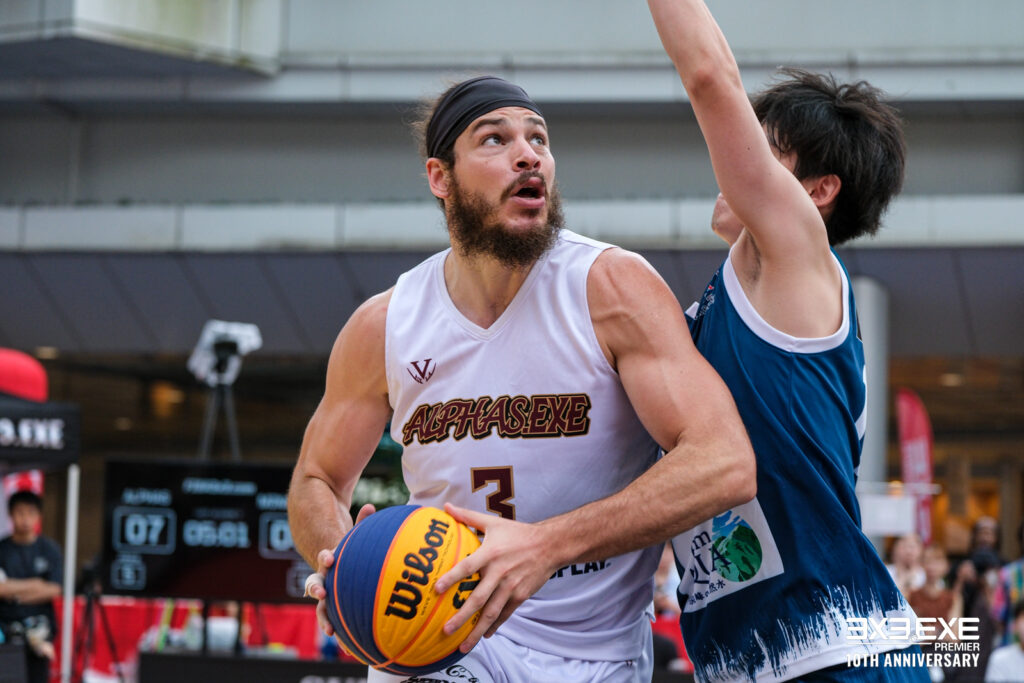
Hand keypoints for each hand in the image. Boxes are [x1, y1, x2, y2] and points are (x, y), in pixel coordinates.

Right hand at [305, 503, 375, 636]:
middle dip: (318, 591)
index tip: (329, 557)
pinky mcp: (334, 607)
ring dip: (326, 619)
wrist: (334, 560)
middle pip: (316, 586)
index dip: (325, 558)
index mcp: (328, 562)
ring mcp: (327, 594)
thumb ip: (361, 525)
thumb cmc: (348, 546)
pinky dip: (341, 630)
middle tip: (322, 594)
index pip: (323, 560)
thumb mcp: (353, 536)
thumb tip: (371, 507)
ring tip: (331, 631)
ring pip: (323, 608)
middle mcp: (324, 579)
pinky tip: (350, 647)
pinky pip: (337, 619)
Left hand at [433, 503, 559, 653]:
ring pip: (491, 612)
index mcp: (491, 553)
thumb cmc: (518, 533)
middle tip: (445, 630)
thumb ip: (468, 517)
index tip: (436, 590)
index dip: (452, 578)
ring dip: (476, 630)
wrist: (550, 545)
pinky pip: (505, 614)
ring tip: (462, 645)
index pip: (467, 567)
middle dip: (461, 617)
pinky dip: (494, 625)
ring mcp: (511, 586)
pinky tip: (485, 635)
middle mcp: (500, 572)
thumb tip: (446, 507)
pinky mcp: (520, 595)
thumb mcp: (493, 523)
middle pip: (478, 599)